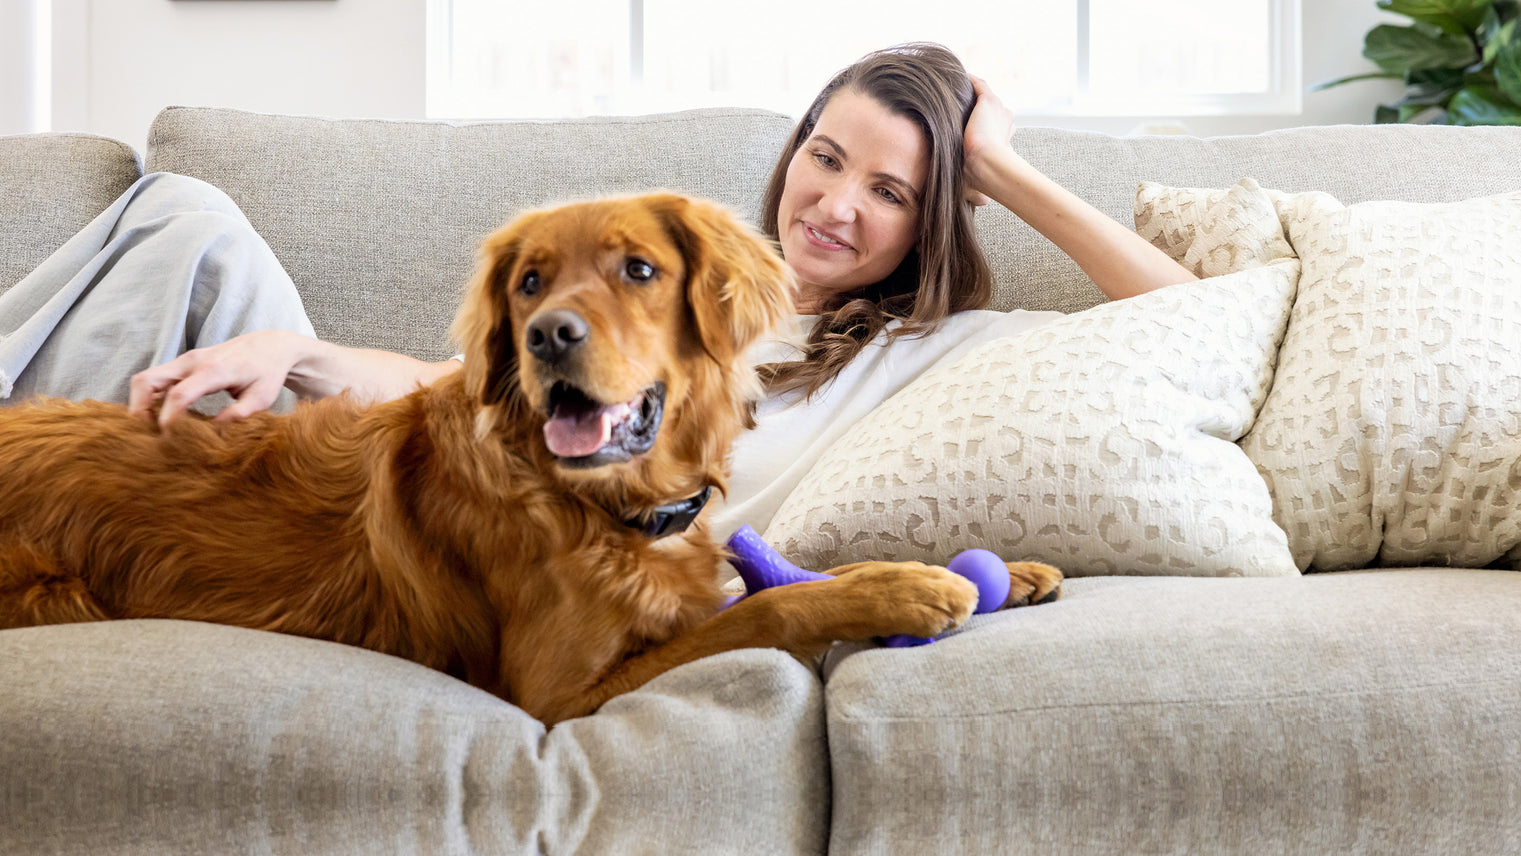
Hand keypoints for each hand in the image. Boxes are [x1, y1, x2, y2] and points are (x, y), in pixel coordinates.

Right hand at [128, 329, 310, 426]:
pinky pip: (155, 379)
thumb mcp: (262, 397)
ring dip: (141, 404)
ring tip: (153, 427)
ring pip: (145, 379)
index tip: (170, 439)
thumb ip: (239, 415)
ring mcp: (184, 360)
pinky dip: (150, 397)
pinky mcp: (183, 363)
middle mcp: (192, 362)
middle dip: (139, 410)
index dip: (168, 420)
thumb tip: (214, 432)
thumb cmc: (267, 372)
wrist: (270, 345)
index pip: (178, 395)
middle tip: (149, 434)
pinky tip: (161, 416)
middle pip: (146, 381)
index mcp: (213, 371)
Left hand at [962, 75, 1017, 206]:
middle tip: (952, 108)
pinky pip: (979, 84)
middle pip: (987, 112)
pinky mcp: (989, 101)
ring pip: (983, 97)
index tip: (962, 128)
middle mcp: (1003, 122)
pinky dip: (970, 80)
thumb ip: (975, 191)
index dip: (977, 128)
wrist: (986, 165)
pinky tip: (956, 77)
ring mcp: (998, 110)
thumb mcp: (977, 187)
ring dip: (969, 93)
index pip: (991, 128)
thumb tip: (979, 203)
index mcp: (1002, 139)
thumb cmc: (982, 180)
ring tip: (950, 89)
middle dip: (973, 110)